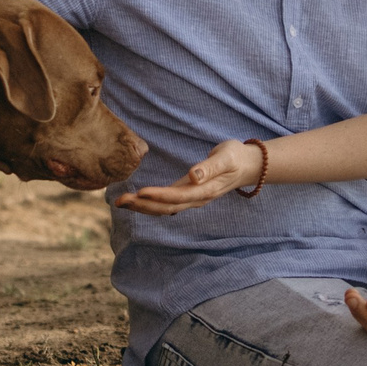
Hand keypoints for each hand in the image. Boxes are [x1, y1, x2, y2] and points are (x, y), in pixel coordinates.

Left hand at [116, 140, 265, 214]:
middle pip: (166, 208)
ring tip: (121, 202)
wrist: (247, 165)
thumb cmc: (235, 157)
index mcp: (205, 190)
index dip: (158, 196)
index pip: (177, 196)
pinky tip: (136, 201)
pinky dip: (150, 204)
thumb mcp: (226, 157)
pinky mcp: (188, 194)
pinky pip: (167, 204)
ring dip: (142, 207)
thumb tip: (193, 175)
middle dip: (142, 205)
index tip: (140, 191)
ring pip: (164, 208)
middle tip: (119, 201)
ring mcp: (192, 198)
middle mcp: (197, 198)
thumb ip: (209, 167)